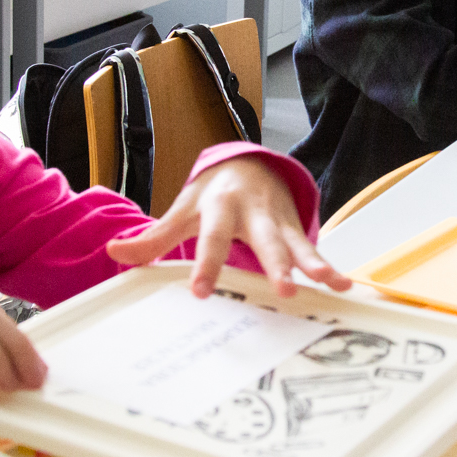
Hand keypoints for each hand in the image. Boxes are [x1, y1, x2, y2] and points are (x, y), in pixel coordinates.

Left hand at [106, 156, 352, 299]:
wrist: (250, 163)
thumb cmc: (212, 194)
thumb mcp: (182, 211)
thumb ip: (152, 238)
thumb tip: (113, 252)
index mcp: (220, 206)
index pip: (211, 238)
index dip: (207, 264)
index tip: (201, 293)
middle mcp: (253, 211)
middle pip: (265, 239)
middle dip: (276, 264)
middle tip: (284, 290)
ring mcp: (278, 220)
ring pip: (296, 243)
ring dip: (313, 264)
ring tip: (328, 282)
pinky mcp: (294, 229)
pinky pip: (312, 249)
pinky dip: (329, 267)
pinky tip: (344, 286)